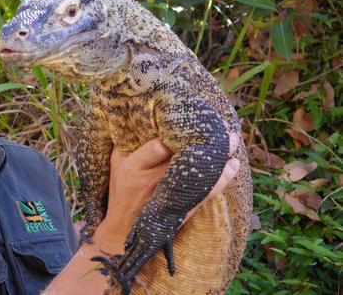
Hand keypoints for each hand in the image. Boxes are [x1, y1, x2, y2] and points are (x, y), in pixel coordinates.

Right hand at [92, 133, 239, 253]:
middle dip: (203, 139)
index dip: (175, 132)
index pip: (158, 146)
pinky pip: (208, 191)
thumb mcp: (116, 165)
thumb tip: (137, 120)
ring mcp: (171, 195)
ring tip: (233, 140)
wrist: (125, 229)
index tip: (189, 121)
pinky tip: (232, 165)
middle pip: (183, 155)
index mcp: (134, 168)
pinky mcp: (184, 207)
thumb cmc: (121, 192)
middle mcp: (153, 181)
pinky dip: (223, 178)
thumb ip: (125, 143)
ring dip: (219, 157)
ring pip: (200, 172)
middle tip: (220, 124)